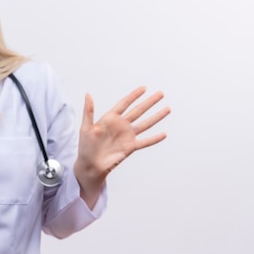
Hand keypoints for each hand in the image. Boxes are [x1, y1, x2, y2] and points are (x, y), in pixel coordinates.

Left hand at [74, 86, 170, 206]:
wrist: (90, 165)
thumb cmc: (86, 146)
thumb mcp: (86, 127)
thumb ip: (89, 111)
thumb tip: (88, 94)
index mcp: (110, 119)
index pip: (124, 104)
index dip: (134, 95)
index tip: (144, 88)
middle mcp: (121, 125)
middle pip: (138, 111)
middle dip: (149, 102)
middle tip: (160, 93)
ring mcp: (127, 136)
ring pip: (145, 124)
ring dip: (156, 117)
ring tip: (167, 108)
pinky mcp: (130, 147)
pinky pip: (145, 142)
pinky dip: (154, 139)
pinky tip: (164, 134)